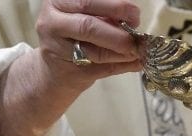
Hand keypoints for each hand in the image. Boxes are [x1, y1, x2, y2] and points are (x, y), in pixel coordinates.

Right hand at [0, 0, 141, 135]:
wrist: (56, 68)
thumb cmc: (77, 36)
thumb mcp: (87, 17)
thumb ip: (107, 15)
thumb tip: (134, 18)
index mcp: (59, 2)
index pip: (89, 1)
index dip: (116, 7)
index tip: (134, 15)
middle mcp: (52, 23)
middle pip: (88, 27)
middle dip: (118, 34)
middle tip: (138, 39)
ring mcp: (57, 50)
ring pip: (96, 52)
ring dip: (123, 53)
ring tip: (139, 52)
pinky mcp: (68, 73)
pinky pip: (101, 69)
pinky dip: (124, 66)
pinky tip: (137, 63)